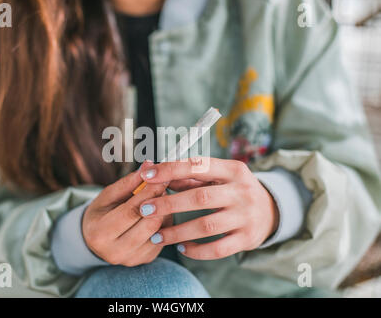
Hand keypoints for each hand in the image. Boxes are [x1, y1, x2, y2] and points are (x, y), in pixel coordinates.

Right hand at [83, 161, 171, 266]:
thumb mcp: (108, 195)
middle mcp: (116, 252)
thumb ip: (128, 182)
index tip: (162, 176)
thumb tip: (149, 165)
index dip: (149, 192)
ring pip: (160, 231)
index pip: (131, 211)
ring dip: (165, 211)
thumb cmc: (101, 212)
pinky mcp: (145, 260)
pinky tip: (160, 212)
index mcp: (101, 233)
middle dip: (160, 201)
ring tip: (160, 197)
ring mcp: (132, 259)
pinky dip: (164, 222)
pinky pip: (163, 238)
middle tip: (163, 185)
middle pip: (149, 224)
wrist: (94, 240)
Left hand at [138, 157, 278, 259]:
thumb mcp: (220, 177)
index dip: (171, 169)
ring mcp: (246, 216)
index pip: (199, 165)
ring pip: (206, 226)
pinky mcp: (247, 238)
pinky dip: (197, 250)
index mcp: (234, 170)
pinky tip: (181, 248)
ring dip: (178, 231)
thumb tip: (159, 176)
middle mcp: (242, 191)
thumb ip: (191, 176)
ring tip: (157, 235)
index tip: (147, 175)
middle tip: (145, 209)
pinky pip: (217, 249)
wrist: (271, 211)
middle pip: (200, 198)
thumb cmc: (235, 190)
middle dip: (169, 204)